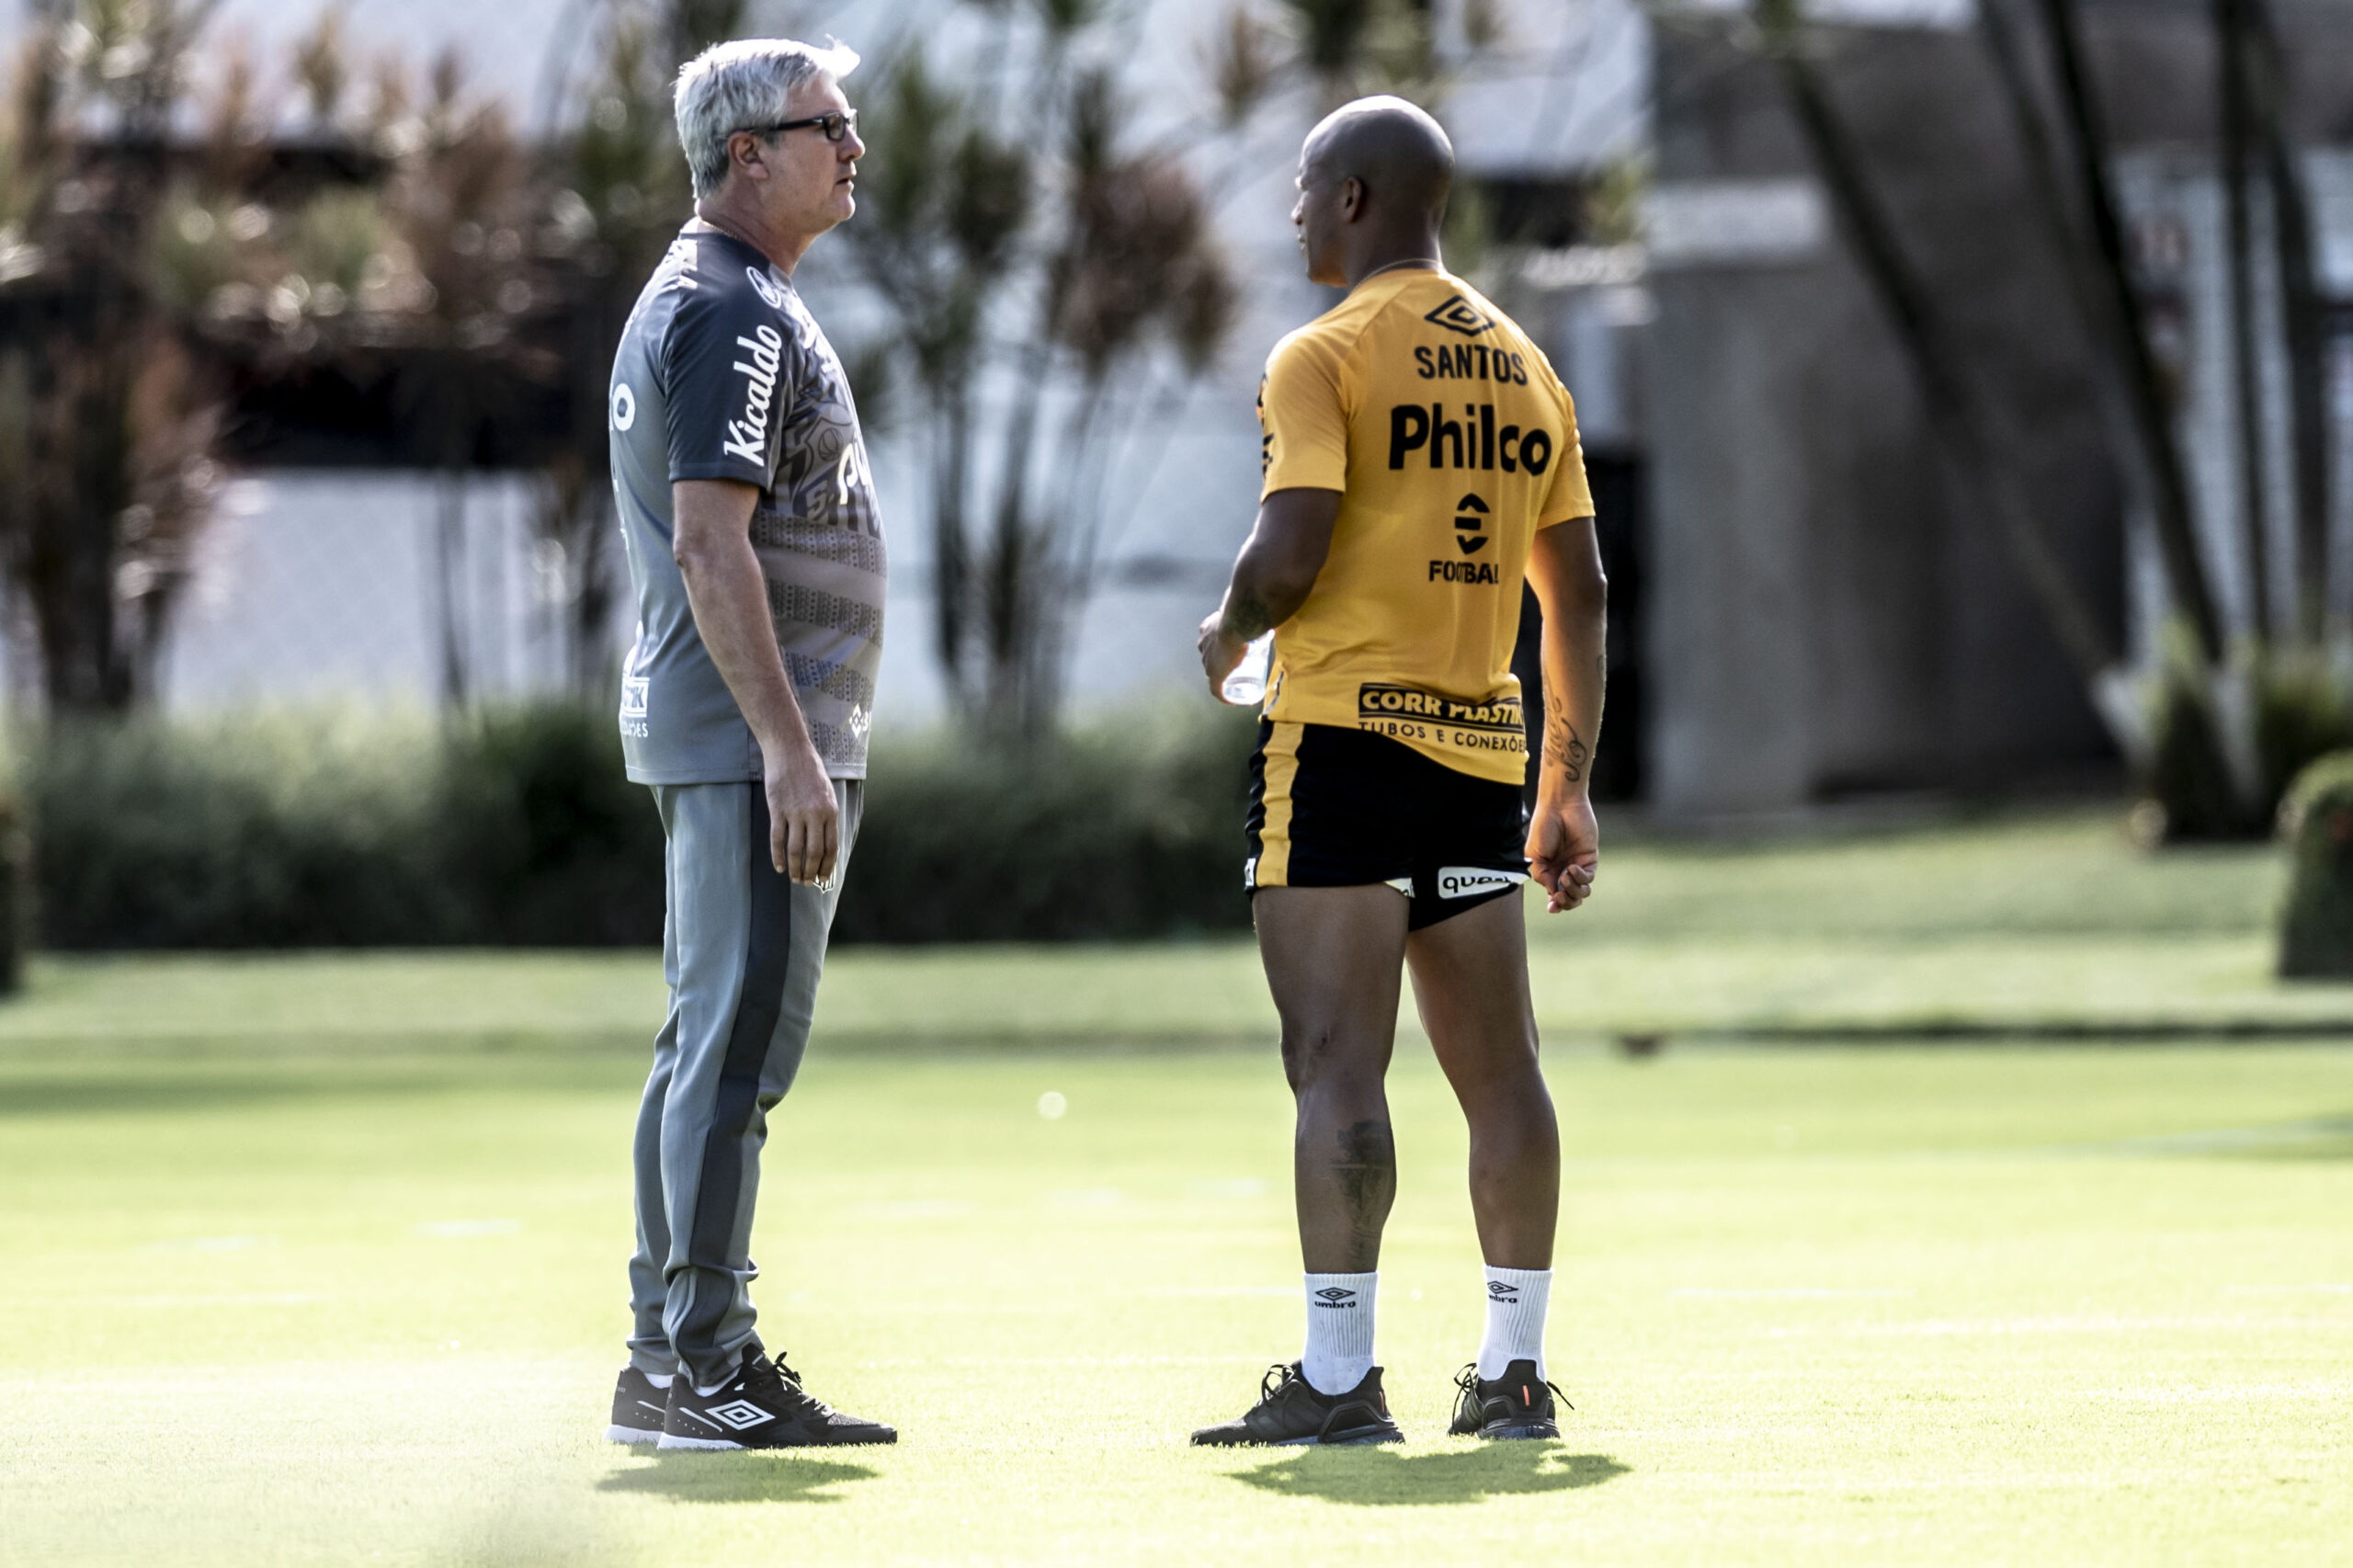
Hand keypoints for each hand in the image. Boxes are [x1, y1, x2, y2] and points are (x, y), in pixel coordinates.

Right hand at [763, 740, 839, 885]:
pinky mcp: (777, 809)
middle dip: (811, 872)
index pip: (831, 846)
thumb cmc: (809, 770)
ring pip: (796, 849)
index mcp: (830, 811)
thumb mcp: (827, 792)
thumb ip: (827, 815)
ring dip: (796, 868)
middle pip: (814, 852)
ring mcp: (795, 812)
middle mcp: (815, 814)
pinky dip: (778, 856)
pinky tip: (780, 867)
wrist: (789, 750)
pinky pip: (778, 839)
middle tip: (807, 883)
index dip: (827, 866)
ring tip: (795, 879)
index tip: (824, 878)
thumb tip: (825, 843)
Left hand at [1198, 612, 1246, 699]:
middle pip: (1211, 657)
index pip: (1210, 639)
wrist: (1237, 622)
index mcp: (1207, 629)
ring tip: (1238, 683)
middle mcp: (1203, 645)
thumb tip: (1269, 608)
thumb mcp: (1244, 610)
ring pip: (1214, 672)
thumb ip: (1252, 609)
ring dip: (1224, 678)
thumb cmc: (1243, 612)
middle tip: (1239, 667)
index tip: (1232, 648)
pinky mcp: (1214, 674)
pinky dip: (1224, 696)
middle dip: (1222, 662)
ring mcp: (1207, 661)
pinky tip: (1233, 700)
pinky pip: (1217, 690)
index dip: (1220, 645)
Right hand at [1525, 792, 1598, 913]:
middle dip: (1565, 903)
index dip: (1555, 906)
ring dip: (1573, 891)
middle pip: (1570, 898)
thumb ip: (1542, 876)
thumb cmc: (1543, 827)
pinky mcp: (1590, 859)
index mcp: (1549, 871)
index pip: (1554, 895)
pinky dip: (1580, 877)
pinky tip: (1572, 868)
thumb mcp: (1534, 856)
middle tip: (1559, 896)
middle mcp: (1563, 870)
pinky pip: (1589, 878)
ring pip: (1582, 892)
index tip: (1551, 908)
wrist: (1559, 807)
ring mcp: (1577, 865)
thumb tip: (1553, 892)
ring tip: (1565, 877)